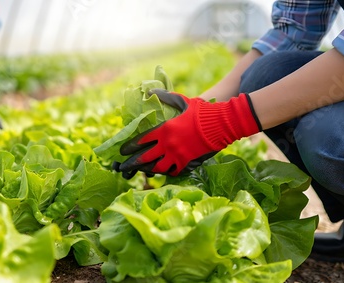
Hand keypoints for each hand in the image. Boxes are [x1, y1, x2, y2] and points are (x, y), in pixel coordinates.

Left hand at [115, 89, 261, 177]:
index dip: (130, 146)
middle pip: (144, 157)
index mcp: (164, 129)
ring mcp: (177, 155)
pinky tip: (159, 171)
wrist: (221, 124)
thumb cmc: (201, 111)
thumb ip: (165, 96)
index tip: (122, 150)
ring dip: (146, 169)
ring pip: (156, 167)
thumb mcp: (182, 101)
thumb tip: (150, 92)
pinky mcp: (187, 163)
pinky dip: (165, 171)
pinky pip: (172, 171)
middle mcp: (168, 144)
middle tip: (123, 166)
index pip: (141, 140)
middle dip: (132, 163)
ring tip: (139, 171)